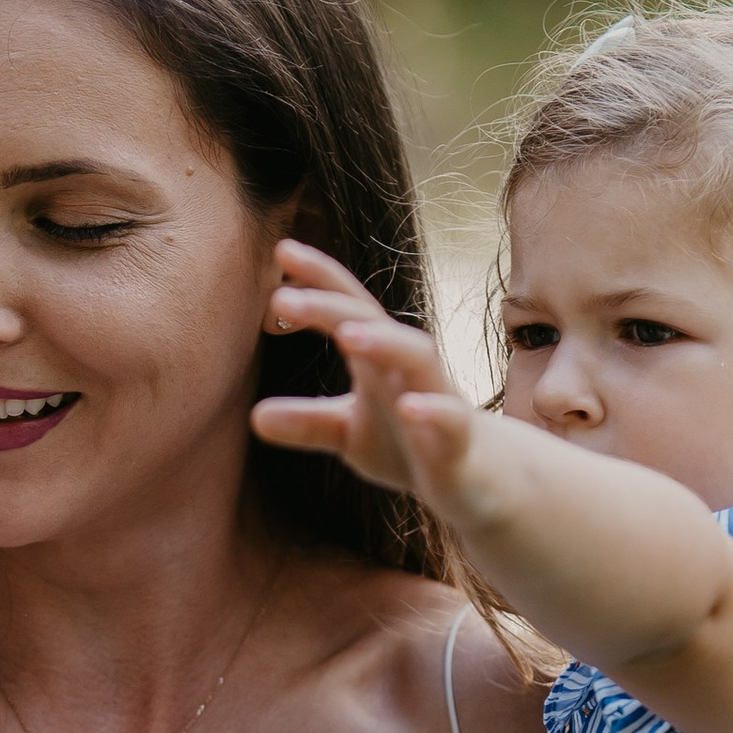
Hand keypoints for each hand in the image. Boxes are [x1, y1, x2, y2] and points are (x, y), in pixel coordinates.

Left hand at [250, 241, 488, 507]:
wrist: (478, 481)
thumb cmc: (411, 444)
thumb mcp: (350, 433)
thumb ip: (307, 422)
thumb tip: (254, 417)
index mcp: (379, 360)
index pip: (348, 307)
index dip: (318, 278)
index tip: (280, 251)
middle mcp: (407, 368)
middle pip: (373, 322)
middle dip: (331, 305)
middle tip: (283, 296)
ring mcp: (438, 399)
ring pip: (417, 357)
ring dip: (383, 342)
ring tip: (346, 334)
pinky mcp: (459, 440)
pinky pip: (451, 420)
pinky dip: (432, 411)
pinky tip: (409, 408)